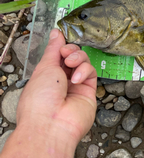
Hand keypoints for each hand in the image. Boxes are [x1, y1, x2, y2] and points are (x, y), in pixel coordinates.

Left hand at [0, 29, 96, 157]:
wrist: (51, 125)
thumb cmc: (40, 99)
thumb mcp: (44, 67)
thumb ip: (54, 48)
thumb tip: (57, 33)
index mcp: (46, 75)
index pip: (57, 54)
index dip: (61, 46)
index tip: (61, 41)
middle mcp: (61, 81)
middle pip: (72, 56)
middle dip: (70, 51)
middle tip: (65, 54)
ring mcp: (75, 86)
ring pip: (83, 61)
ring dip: (78, 59)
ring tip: (70, 65)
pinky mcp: (89, 91)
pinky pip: (91, 72)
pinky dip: (84, 71)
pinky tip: (76, 79)